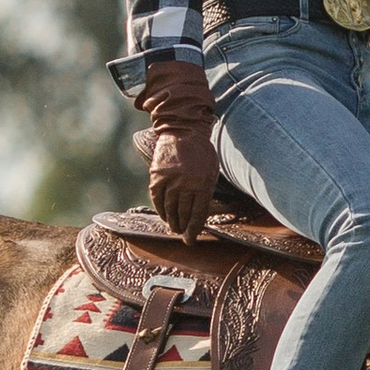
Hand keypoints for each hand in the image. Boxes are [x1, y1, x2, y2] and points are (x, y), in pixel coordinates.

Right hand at [140, 54, 219, 236]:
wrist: (184, 130)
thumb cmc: (202, 151)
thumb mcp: (212, 170)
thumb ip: (207, 191)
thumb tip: (201, 213)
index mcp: (203, 183)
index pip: (198, 213)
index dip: (194, 229)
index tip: (191, 240)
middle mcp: (186, 183)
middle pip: (183, 213)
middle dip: (183, 227)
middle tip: (182, 236)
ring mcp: (170, 179)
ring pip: (169, 208)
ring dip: (172, 221)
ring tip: (174, 228)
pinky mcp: (157, 175)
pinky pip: (157, 198)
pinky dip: (160, 209)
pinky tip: (164, 216)